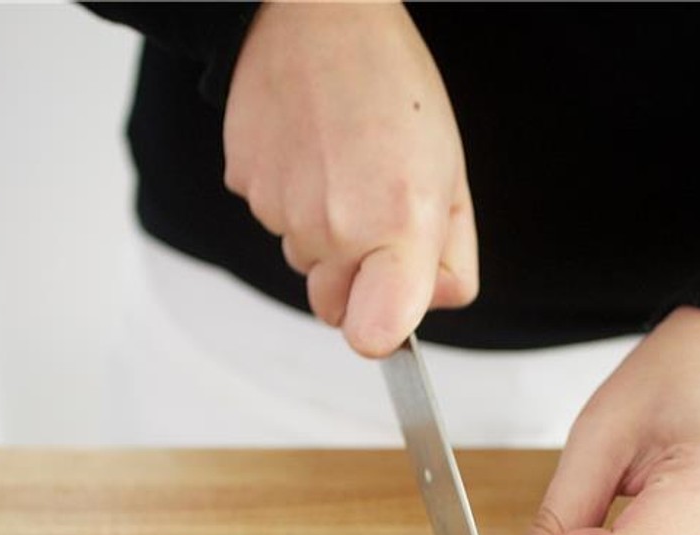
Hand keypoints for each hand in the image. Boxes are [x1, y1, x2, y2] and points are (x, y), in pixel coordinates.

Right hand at [222, 1, 477, 357]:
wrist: (316, 17)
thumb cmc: (393, 87)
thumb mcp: (452, 175)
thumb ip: (451, 259)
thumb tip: (431, 303)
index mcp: (395, 227)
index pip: (374, 337)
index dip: (383, 334)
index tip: (390, 315)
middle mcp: (333, 229)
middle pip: (337, 308)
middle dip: (358, 279)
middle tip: (375, 211)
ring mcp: (282, 211)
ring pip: (306, 264)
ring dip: (325, 235)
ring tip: (344, 167)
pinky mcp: (246, 188)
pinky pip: (276, 224)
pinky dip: (293, 200)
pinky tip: (311, 153)